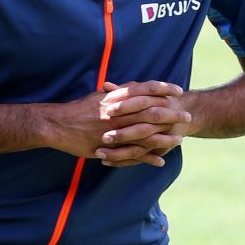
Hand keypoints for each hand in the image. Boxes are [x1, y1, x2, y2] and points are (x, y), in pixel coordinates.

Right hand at [38, 81, 189, 163]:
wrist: (57, 125)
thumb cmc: (77, 110)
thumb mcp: (97, 97)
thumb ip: (116, 92)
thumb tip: (131, 85)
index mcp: (116, 98)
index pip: (145, 89)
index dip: (163, 89)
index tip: (177, 90)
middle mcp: (118, 113)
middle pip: (150, 112)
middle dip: (171, 114)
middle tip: (186, 115)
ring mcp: (115, 131)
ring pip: (145, 134)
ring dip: (164, 137)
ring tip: (180, 139)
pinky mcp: (110, 147)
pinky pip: (133, 154)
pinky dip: (148, 157)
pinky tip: (161, 159)